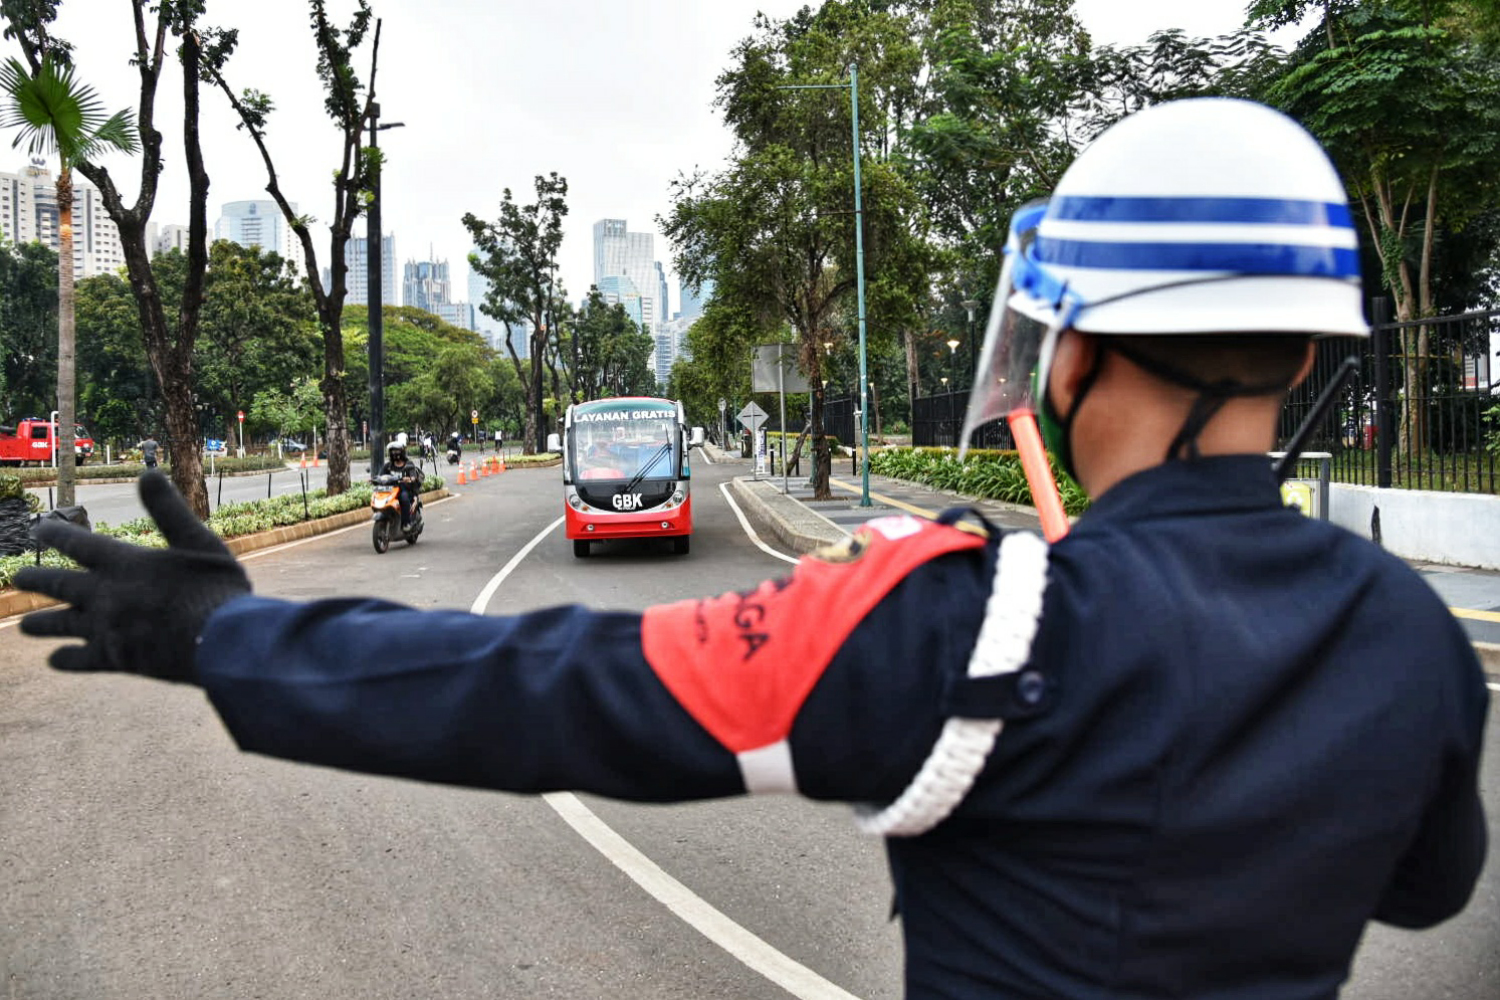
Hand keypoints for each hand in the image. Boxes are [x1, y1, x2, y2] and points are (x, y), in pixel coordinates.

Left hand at [16, 471, 250, 683]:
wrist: (221, 641)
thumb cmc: (215, 588)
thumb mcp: (199, 541)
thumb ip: (169, 510)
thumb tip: (147, 473)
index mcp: (124, 562)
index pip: (77, 544)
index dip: (56, 535)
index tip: (39, 530)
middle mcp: (106, 594)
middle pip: (58, 584)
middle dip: (35, 580)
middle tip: (18, 578)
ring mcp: (106, 628)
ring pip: (59, 624)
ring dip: (39, 624)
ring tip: (25, 626)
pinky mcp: (114, 658)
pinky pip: (79, 660)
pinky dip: (64, 659)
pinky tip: (54, 659)